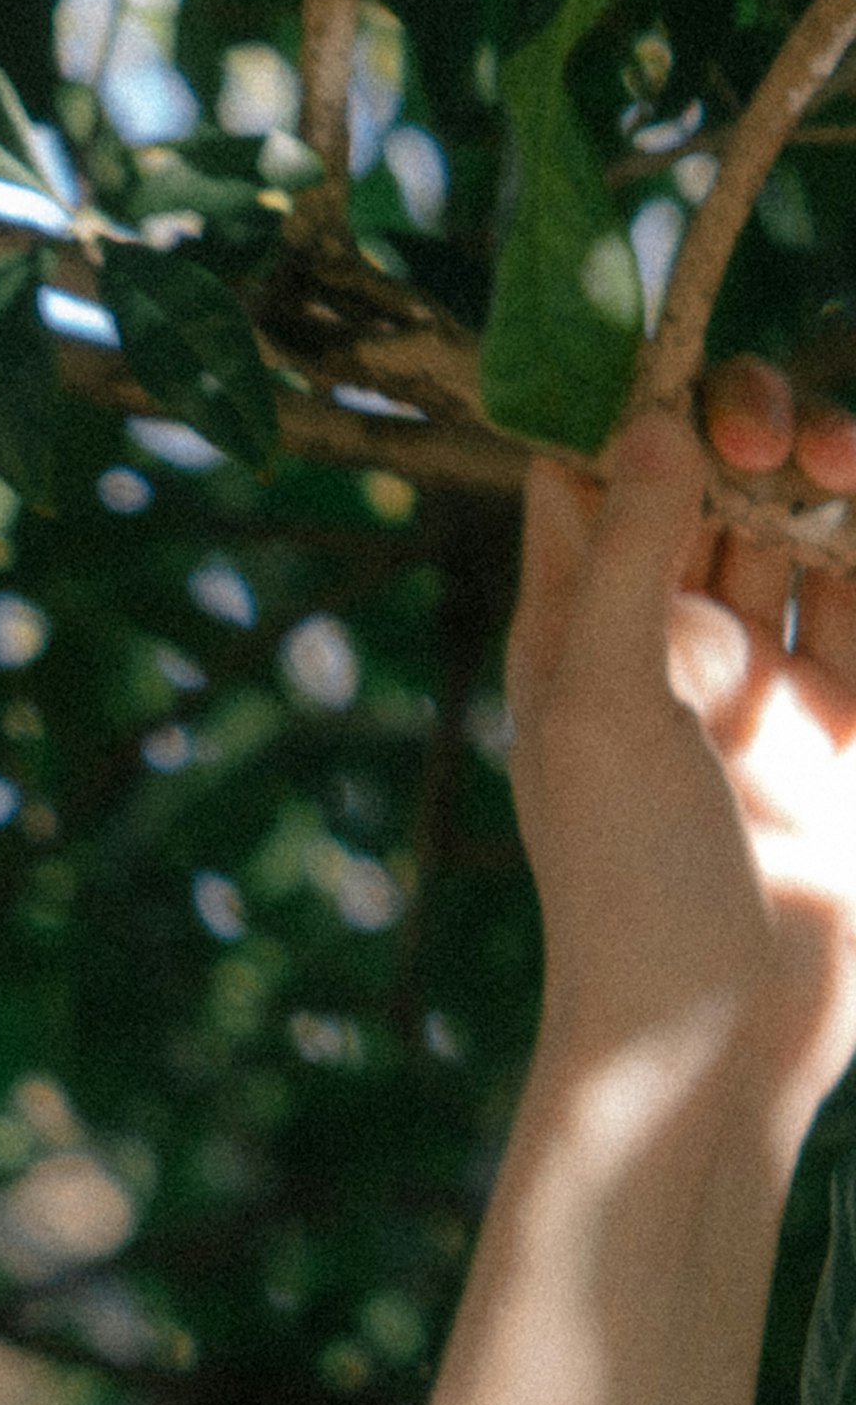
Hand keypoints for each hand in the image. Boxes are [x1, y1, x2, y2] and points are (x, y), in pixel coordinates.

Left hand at [429, 384, 855, 1404]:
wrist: (713, 1043)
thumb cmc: (624, 881)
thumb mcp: (604, 703)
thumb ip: (628, 558)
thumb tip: (649, 420)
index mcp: (576, 639)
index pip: (591, 482)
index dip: (630, 408)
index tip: (677, 361)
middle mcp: (668, 654)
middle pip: (712, 493)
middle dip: (750, 437)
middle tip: (777, 437)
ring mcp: (765, 694)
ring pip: (806, 539)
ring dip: (829, 481)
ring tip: (845, 460)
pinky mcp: (851, 734)